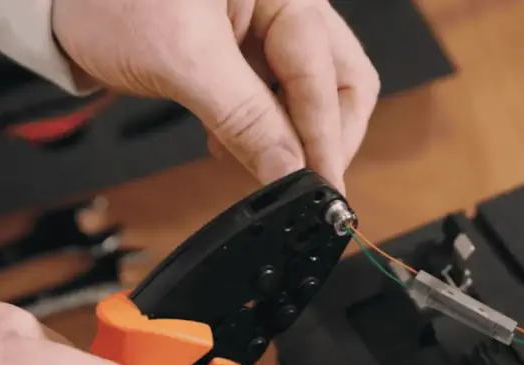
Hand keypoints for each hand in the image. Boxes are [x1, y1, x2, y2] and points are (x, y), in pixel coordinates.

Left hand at [52, 0, 380, 190]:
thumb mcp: (183, 60)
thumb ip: (246, 119)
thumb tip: (290, 172)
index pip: (326, 76)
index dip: (325, 138)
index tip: (321, 188)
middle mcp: (286, 5)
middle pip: (341, 82)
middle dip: (326, 136)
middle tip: (307, 182)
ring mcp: (268, 28)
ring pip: (313, 95)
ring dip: (293, 137)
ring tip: (255, 161)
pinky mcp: (245, 52)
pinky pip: (276, 98)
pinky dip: (264, 130)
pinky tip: (232, 144)